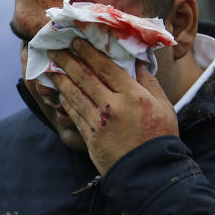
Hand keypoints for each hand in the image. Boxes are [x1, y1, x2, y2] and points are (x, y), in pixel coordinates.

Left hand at [48, 38, 177, 173]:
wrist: (150, 172)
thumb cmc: (159, 136)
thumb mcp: (163, 105)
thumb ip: (148, 81)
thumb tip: (138, 60)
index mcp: (133, 95)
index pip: (105, 67)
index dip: (88, 52)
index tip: (76, 41)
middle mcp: (113, 106)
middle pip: (85, 77)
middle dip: (68, 61)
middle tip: (54, 49)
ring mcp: (98, 122)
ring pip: (75, 95)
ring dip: (61, 79)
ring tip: (51, 68)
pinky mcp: (90, 136)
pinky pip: (74, 114)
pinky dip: (66, 101)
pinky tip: (60, 92)